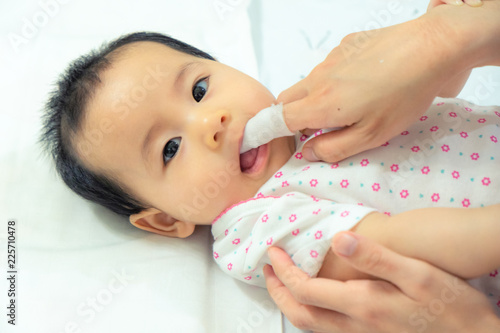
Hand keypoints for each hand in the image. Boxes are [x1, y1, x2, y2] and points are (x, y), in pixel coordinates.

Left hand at [264, 232, 499, 332]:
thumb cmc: (450, 305)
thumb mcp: (417, 274)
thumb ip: (375, 256)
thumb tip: (339, 239)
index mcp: (362, 305)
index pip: (305, 290)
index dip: (283, 271)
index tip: (272, 252)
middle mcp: (355, 326)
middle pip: (301, 313)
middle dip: (277, 292)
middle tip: (267, 270)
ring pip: (312, 326)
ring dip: (291, 304)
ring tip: (282, 284)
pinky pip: (327, 329)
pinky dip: (310, 313)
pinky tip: (315, 301)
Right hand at [277, 0, 491, 162]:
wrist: (431, 47)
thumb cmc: (404, 95)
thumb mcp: (372, 136)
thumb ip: (334, 148)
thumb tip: (308, 152)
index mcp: (321, 104)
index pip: (278, 119)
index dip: (272, 131)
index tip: (274, 138)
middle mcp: (318, 78)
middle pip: (287, 100)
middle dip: (294, 116)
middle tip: (320, 127)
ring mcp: (331, 58)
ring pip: (309, 83)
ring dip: (317, 98)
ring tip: (353, 103)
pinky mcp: (346, 44)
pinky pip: (329, 67)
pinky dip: (335, 79)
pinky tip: (365, 81)